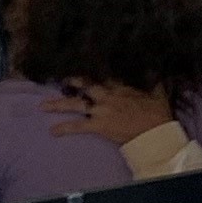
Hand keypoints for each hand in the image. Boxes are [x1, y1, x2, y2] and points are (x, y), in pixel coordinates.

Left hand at [48, 78, 177, 145]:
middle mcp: (107, 96)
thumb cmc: (158, 115)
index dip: (93, 73)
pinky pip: (78, 126)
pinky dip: (65, 128)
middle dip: (72, 82)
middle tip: (62, 81)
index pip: (103, 77)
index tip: (85, 70)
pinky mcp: (98, 125)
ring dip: (58, 105)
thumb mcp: (158, 94)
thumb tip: (157, 70)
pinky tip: (52, 131)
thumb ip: (154, 82)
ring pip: (75, 104)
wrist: (155, 133)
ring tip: (43, 106)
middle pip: (85, 86)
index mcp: (121, 88)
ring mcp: (101, 110)